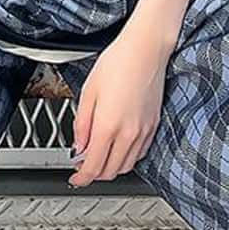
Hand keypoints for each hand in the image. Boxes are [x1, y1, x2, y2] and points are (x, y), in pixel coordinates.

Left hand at [68, 21, 172, 185]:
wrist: (145, 50)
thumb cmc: (117, 63)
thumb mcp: (88, 93)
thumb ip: (82, 125)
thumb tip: (78, 147)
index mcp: (108, 126)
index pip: (93, 167)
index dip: (81, 178)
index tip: (75, 179)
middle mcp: (128, 133)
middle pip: (110, 171)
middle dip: (94, 174)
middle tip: (82, 165)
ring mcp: (144, 131)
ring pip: (126, 166)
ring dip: (111, 167)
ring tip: (99, 155)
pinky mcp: (153, 126)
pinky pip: (140, 154)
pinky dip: (127, 157)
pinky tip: (118, 147)